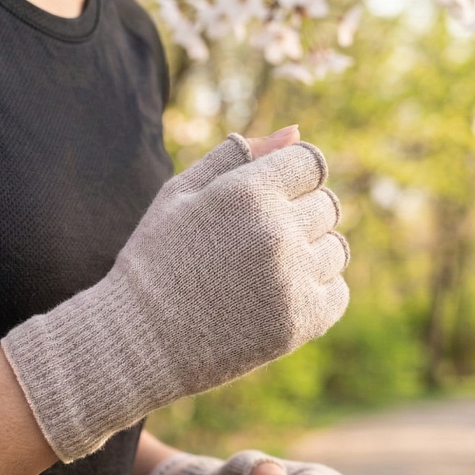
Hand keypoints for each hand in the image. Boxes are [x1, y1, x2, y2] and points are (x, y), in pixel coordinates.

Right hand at [3, 125, 348, 462]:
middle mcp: (276, 232)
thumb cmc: (155, 261)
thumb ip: (235, 157)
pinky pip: (337, 292)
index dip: (289, 179)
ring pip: (335, 249)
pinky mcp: (300, 322)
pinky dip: (315, 293)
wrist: (136, 342)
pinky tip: (275, 298)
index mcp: (246, 192)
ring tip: (261, 273)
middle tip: (253, 243)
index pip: (310, 162)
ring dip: (308, 255)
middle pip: (327, 205)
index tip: (264, 202)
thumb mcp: (180, 196)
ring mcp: (292, 280)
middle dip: (298, 216)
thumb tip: (296, 132)